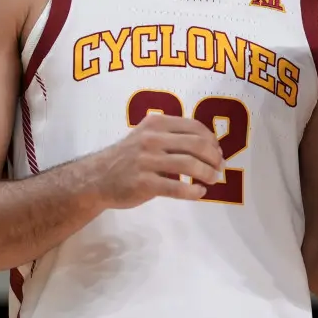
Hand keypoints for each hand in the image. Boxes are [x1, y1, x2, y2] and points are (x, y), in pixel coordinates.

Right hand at [87, 113, 223, 209]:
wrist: (97, 178)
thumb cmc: (127, 157)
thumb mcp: (146, 135)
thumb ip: (170, 135)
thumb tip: (207, 146)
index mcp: (156, 123)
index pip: (194, 127)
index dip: (212, 139)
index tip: (218, 151)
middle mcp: (152, 138)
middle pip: (196, 144)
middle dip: (214, 157)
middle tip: (220, 167)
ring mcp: (147, 160)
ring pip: (189, 164)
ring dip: (208, 173)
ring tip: (213, 180)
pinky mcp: (144, 183)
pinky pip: (177, 188)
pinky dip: (193, 191)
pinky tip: (199, 193)